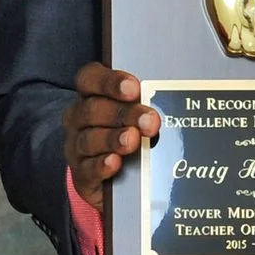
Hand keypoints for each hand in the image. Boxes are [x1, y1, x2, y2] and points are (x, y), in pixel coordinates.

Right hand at [64, 63, 160, 209]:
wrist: (117, 176)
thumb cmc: (129, 131)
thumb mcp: (138, 112)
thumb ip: (149, 100)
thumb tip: (177, 92)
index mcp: (92, 95)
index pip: (90, 78)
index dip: (110, 81)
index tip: (134, 88)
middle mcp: (80, 118)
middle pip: (92, 109)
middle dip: (123, 114)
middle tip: (150, 121)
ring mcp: (78, 147)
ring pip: (89, 139)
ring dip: (113, 139)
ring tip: (133, 140)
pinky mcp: (82, 175)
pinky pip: (87, 169)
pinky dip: (101, 165)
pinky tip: (115, 162)